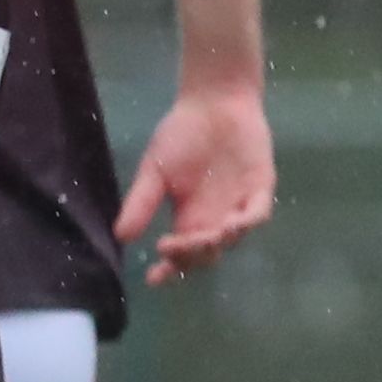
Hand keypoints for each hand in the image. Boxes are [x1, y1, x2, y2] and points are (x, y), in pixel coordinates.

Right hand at [118, 81, 275, 282]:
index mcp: (188, 218)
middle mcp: (214, 218)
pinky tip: (230, 223)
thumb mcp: (154, 171)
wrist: (214, 103)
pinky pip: (256, 215)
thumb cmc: (182, 134)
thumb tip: (121, 237)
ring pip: (232, 239)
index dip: (169, 268)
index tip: (153, 278)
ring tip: (206, 237)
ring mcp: (238, 206)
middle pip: (206, 254)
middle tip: (173, 246)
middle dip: (190, 256)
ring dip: (217, 243)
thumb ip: (142, 203)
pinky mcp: (259, 189)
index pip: (180, 253)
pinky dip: (245, 223)